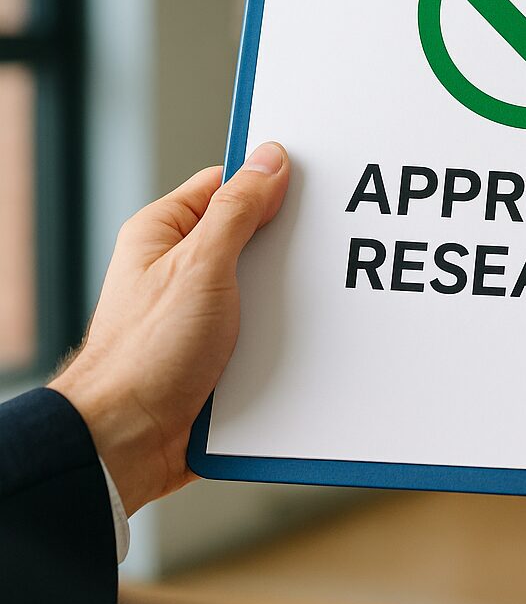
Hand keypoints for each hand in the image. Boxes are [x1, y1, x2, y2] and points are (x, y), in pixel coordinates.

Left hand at [49, 143, 290, 514]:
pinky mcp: (219, 353)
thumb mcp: (201, 267)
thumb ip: (238, 210)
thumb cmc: (144, 355)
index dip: (268, 182)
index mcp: (164, 234)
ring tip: (304, 309)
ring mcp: (201, 313)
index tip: (311, 184)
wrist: (128, 442)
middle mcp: (181, 270)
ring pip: (265, 289)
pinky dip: (285, 340)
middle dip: (286, 249)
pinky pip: (266, 333)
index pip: (226, 186)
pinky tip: (300, 345)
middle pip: (253, 238)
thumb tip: (268, 161)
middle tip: (318, 250)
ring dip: (288, 303)